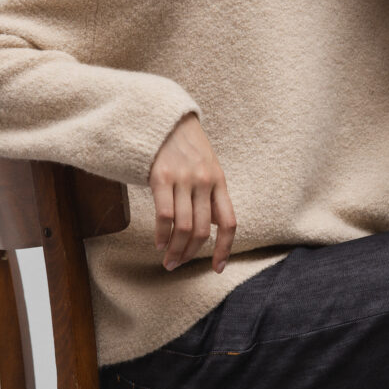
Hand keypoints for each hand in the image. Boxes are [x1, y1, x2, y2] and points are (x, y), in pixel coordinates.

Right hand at [148, 112, 236, 273]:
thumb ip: (211, 197)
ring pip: (184, 227)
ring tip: (168, 260)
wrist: (168, 120)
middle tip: (178, 264)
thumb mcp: (208, 169)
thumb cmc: (189, 149)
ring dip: (175, 250)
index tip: (218, 268)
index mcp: (220, 182)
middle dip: (190, 254)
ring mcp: (183, 180)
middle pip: (203, 230)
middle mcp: (205, 182)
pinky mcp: (161, 177)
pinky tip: (158, 242)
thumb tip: (211, 229)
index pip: (229, 223)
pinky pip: (164, 215)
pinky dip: (162, 234)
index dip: (224, 249)